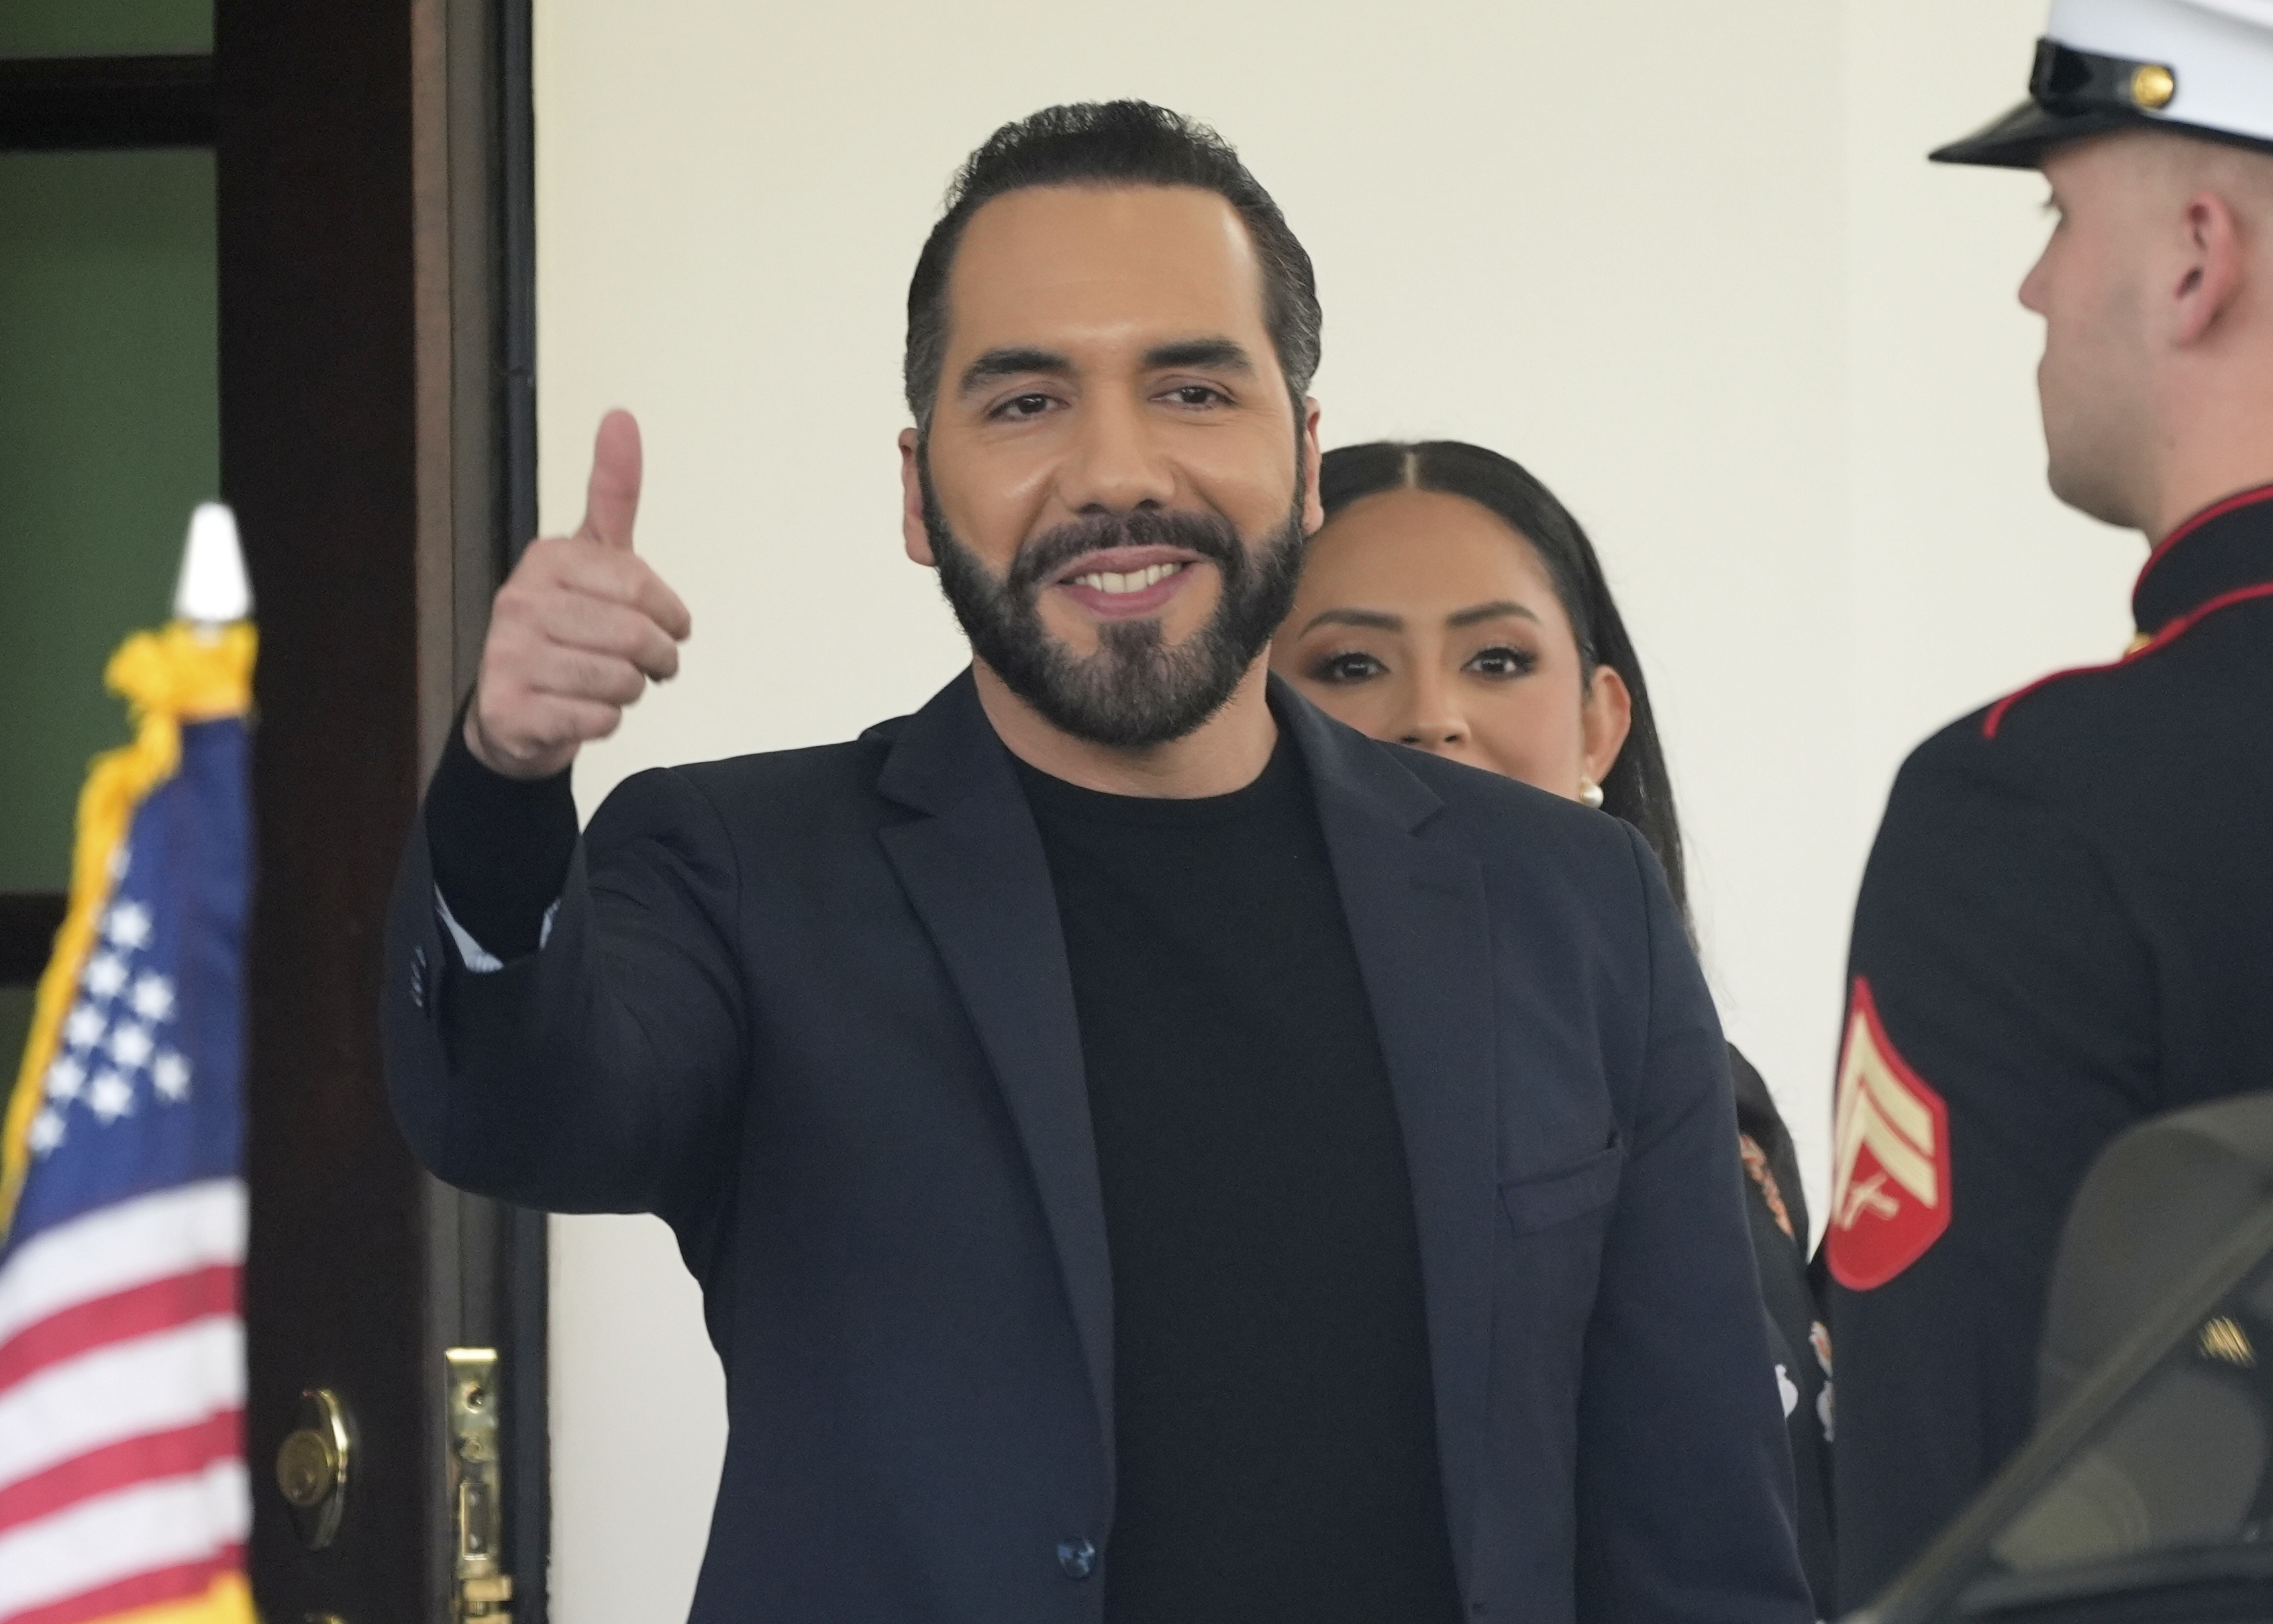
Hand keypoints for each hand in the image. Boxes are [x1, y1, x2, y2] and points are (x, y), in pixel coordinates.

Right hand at [466, 410, 691, 778]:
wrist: (514, 711)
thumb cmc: (565, 628)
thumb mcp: (594, 556)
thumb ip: (613, 492)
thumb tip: (620, 417)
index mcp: (546, 560)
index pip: (639, 585)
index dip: (669, 614)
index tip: (669, 624)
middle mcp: (518, 602)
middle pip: (635, 637)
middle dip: (657, 658)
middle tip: (647, 662)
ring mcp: (508, 658)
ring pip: (621, 681)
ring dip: (630, 690)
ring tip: (606, 681)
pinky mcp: (509, 711)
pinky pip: (598, 720)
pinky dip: (605, 721)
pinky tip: (580, 708)